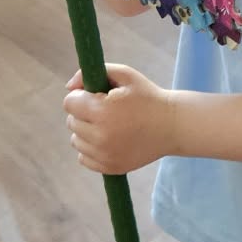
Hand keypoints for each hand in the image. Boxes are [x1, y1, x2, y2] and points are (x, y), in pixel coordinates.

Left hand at [64, 64, 178, 173]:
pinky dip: (91, 149)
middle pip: (71, 122)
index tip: (97, 96)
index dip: (81, 96)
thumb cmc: (148, 97)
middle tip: (105, 110)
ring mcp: (104, 155)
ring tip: (108, 125)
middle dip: (83, 113)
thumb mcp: (125, 75)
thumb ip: (93, 73)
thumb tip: (68, 87)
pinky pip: (83, 158)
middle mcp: (100, 136)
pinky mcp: (109, 168)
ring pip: (76, 141)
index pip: (69, 103)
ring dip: (86, 132)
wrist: (173, 126)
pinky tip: (108, 140)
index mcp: (102, 111)